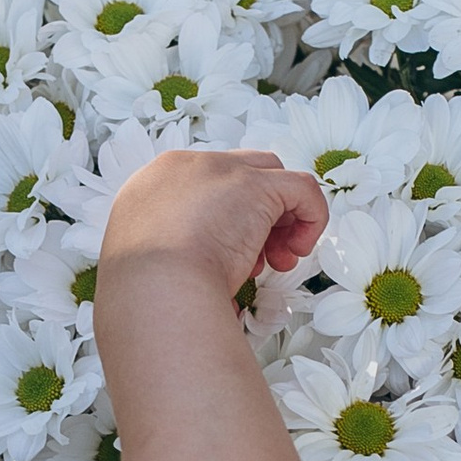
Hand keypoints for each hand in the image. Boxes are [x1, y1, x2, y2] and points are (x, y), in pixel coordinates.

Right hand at [97, 149, 328, 301]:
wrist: (152, 290)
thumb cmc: (148, 292)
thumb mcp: (152, 265)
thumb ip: (177, 255)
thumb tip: (216, 286)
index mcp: (153, 186)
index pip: (204, 187)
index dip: (226, 221)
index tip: (228, 257)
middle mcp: (184, 168)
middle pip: (239, 175)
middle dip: (257, 216)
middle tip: (260, 262)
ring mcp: (220, 170)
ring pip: (271, 175)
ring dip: (282, 219)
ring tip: (276, 263)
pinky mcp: (254, 184)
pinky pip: (302, 186)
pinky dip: (311, 218)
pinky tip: (296, 251)